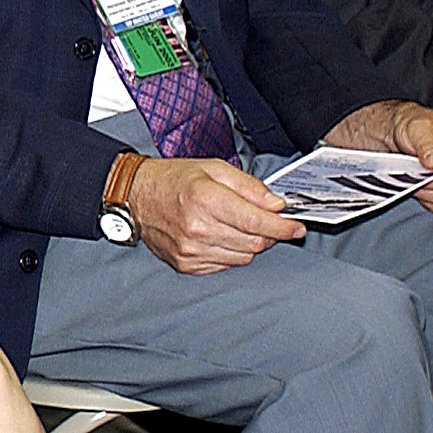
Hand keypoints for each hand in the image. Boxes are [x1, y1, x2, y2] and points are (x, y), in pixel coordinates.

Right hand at [126, 156, 302, 272]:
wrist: (135, 196)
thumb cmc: (175, 179)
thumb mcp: (214, 168)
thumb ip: (249, 186)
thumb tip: (277, 205)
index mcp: (206, 199)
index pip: (258, 222)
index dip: (283, 226)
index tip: (297, 226)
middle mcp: (198, 228)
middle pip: (255, 243)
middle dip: (268, 233)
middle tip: (266, 221)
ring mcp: (191, 250)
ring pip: (243, 257)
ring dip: (249, 243)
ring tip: (235, 224)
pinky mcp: (187, 264)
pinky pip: (226, 265)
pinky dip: (231, 252)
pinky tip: (219, 236)